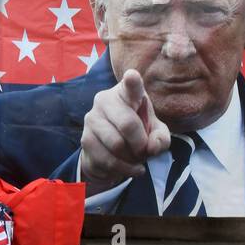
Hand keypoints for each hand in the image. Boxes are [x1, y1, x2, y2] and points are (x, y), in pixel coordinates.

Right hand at [79, 68, 170, 193]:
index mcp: (126, 93)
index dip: (132, 82)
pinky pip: (107, 159)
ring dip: (132, 158)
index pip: (130, 85)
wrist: (110, 150)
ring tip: (136, 159)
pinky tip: (130, 168)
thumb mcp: (156, 134)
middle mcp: (104, 100)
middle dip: (141, 144)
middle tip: (144, 151)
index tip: (133, 76)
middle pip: (127, 124)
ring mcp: (91, 119)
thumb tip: (151, 147)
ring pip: (117, 144)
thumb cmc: (137, 133)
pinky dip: (123, 169)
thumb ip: (161, 138)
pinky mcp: (84, 139)